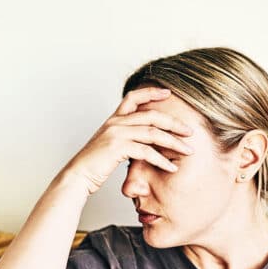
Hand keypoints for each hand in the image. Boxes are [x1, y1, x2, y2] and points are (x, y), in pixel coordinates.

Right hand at [61, 86, 194, 195]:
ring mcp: (116, 133)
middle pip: (151, 115)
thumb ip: (125, 139)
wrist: (77, 176)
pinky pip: (146, 151)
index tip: (169, 93)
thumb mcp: (109, 145)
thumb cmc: (94, 165)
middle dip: (174, 122)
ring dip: (174, 142)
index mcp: (113, 119)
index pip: (133, 97)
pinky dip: (162, 160)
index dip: (152, 92)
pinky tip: (172, 167)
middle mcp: (115, 122)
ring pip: (153, 132)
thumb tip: (142, 141)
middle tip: (190, 131)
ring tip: (188, 150)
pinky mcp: (117, 148)